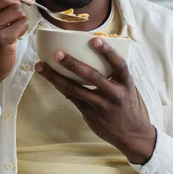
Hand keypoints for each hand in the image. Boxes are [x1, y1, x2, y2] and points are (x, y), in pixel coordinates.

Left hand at [36, 37, 156, 164]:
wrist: (131, 133)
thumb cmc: (125, 103)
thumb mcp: (126, 86)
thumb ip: (113, 72)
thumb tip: (90, 50)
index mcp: (125, 82)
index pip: (119, 64)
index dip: (107, 51)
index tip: (95, 39)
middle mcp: (115, 93)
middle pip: (92, 76)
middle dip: (73, 63)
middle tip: (57, 53)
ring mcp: (101, 105)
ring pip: (75, 89)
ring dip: (56, 77)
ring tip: (41, 67)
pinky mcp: (90, 114)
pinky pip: (72, 98)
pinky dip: (60, 87)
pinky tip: (50, 78)